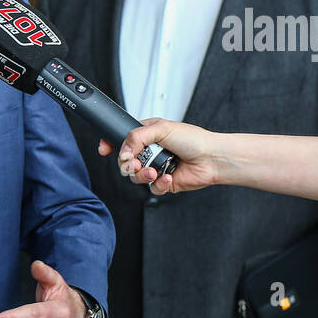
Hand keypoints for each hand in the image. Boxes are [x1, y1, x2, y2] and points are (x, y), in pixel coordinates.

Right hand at [98, 118, 220, 194]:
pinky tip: (168, 177)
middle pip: (126, 162)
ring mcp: (156, 168)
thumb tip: (123, 151)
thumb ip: (136, 136)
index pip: (122, 140)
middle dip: (127, 164)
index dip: (111, 145)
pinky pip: (152, 188)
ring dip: (142, 175)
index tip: (105, 149)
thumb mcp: (161, 128)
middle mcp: (150, 152)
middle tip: (133, 163)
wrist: (212, 159)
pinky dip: (159, 184)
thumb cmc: (193, 140)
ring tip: (152, 171)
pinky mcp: (164, 183)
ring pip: (136, 177)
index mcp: (148, 135)